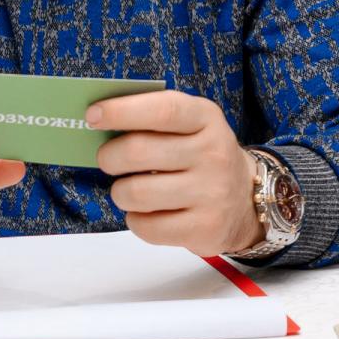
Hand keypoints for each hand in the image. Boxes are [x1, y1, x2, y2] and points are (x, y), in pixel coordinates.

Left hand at [91, 91, 264, 256]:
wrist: (245, 200)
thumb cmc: (200, 156)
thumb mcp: (190, 126)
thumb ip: (152, 118)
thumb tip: (98, 118)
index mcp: (206, 119)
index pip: (163, 110)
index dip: (123, 111)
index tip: (93, 115)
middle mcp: (213, 153)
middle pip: (138, 151)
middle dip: (109, 157)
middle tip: (108, 160)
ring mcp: (212, 193)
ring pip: (136, 193)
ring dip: (120, 192)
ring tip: (129, 190)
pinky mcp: (204, 228)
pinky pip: (146, 227)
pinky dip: (136, 220)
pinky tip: (147, 213)